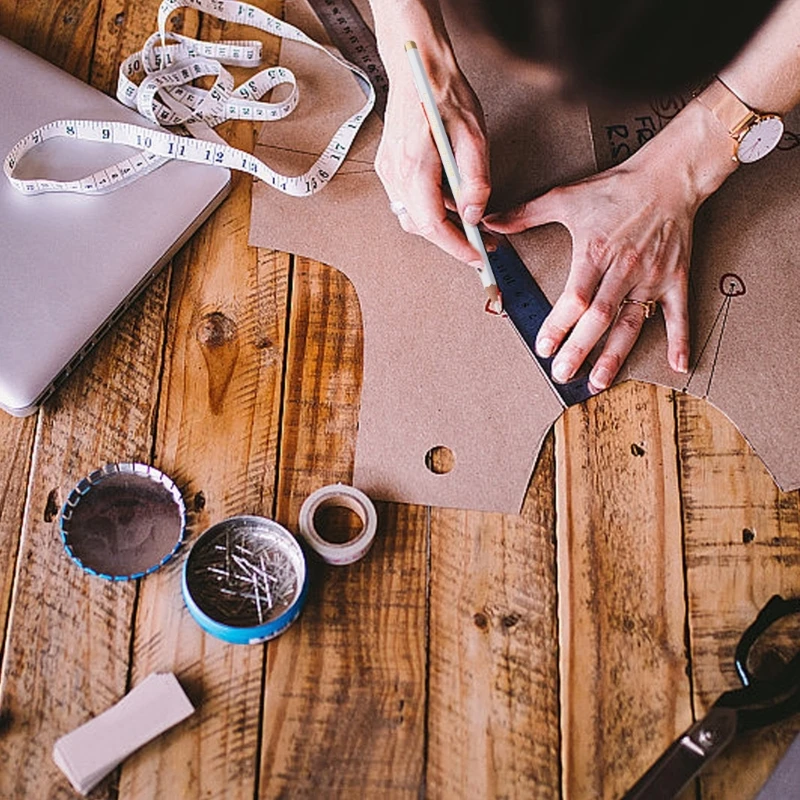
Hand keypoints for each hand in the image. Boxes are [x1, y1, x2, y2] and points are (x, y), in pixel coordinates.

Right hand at [376, 53, 491, 265]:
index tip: (476, 256)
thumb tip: (474, 215)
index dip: (455, 246)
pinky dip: (432, 208)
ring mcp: (389, 171)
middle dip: (452, 240)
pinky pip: (410, 201)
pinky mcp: (389, 168)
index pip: (432, 224)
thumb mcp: (474, 136)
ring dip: (443, 224)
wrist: (417, 68)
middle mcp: (396, 173)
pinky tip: (452, 199)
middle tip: (481, 242)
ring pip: (415, 217)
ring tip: (471, 219)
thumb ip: (476, 181)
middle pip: (422, 226)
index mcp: (415, 165)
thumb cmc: (444, 93)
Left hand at [485, 103, 736, 389]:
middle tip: (562, 375)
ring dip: (615, 355)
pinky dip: (680, 339)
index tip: (543, 348)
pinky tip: (678, 365)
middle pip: (600, 318)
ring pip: (631, 323)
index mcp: (594, 253)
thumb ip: (525, 214)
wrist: (669, 175)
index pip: (574, 298)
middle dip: (580, 349)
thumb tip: (487, 221)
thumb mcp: (565, 196)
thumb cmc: (614, 188)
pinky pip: (678, 313)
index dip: (558, 325)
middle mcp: (623, 270)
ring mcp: (650, 277)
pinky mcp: (675, 278)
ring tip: (600, 382)